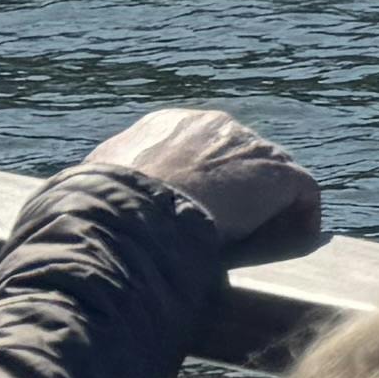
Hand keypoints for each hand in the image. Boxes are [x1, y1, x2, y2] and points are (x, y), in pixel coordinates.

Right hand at [76, 105, 326, 261]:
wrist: (126, 213)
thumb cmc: (95, 209)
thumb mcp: (89, 192)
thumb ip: (104, 193)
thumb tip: (75, 211)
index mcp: (165, 126)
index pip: (196, 151)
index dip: (198, 188)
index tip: (192, 219)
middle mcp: (212, 125)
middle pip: (238, 161)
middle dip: (235, 197)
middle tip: (228, 238)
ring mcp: (248, 146)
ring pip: (269, 179)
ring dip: (265, 213)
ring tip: (256, 250)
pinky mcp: (276, 173)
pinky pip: (302, 195)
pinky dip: (298, 223)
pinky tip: (288, 252)